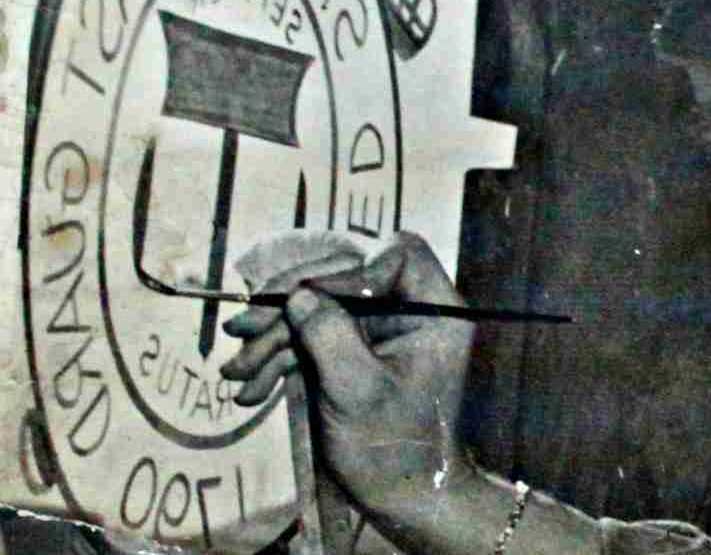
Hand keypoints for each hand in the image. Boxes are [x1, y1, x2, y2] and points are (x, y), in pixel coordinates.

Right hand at [219, 232, 477, 525]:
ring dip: (273, 338)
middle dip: (290, 304)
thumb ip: (330, 335)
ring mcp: (377, 329)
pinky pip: (312, 337)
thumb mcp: (359, 390)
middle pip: (346, 277)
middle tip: (243, 326)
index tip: (305, 297)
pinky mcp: (351, 350)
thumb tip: (299, 293)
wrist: (399, 496)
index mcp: (434, 311)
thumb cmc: (393, 447)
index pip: (396, 255)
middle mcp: (409, 310)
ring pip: (321, 308)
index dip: (348, 268)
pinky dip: (279, 360)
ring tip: (236, 370)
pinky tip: (250, 389)